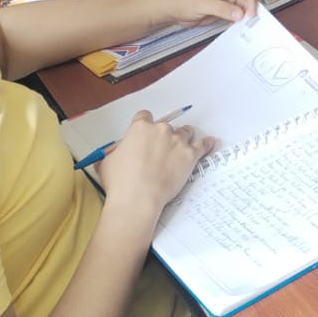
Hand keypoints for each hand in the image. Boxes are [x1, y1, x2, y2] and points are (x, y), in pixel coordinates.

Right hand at [97, 110, 214, 215]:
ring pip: (185, 132)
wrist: (137, 199)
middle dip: (163, 136)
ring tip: (181, 147)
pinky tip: (210, 143)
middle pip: (166, 126)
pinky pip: (202, 145)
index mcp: (140, 128)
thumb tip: (115, 154)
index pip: (144, 117)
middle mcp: (161, 130)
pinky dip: (206, 144)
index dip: (144, 126)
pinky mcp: (190, 155)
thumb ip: (114, 153)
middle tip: (159, 152)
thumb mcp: (107, 163)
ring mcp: (177, 141)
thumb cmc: (120, 183)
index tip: (145, 135)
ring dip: (183, 138)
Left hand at [155, 0, 260, 26]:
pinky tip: (238, 23)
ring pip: (245, 3)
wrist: (172, 9)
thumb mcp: (203, 4)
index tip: (250, 13)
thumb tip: (239, 13)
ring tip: (244, 23)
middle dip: (251, 6)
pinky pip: (238, 11)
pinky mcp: (225, 5)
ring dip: (246, 13)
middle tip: (250, 19)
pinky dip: (240, 17)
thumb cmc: (182, 0)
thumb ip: (223, 9)